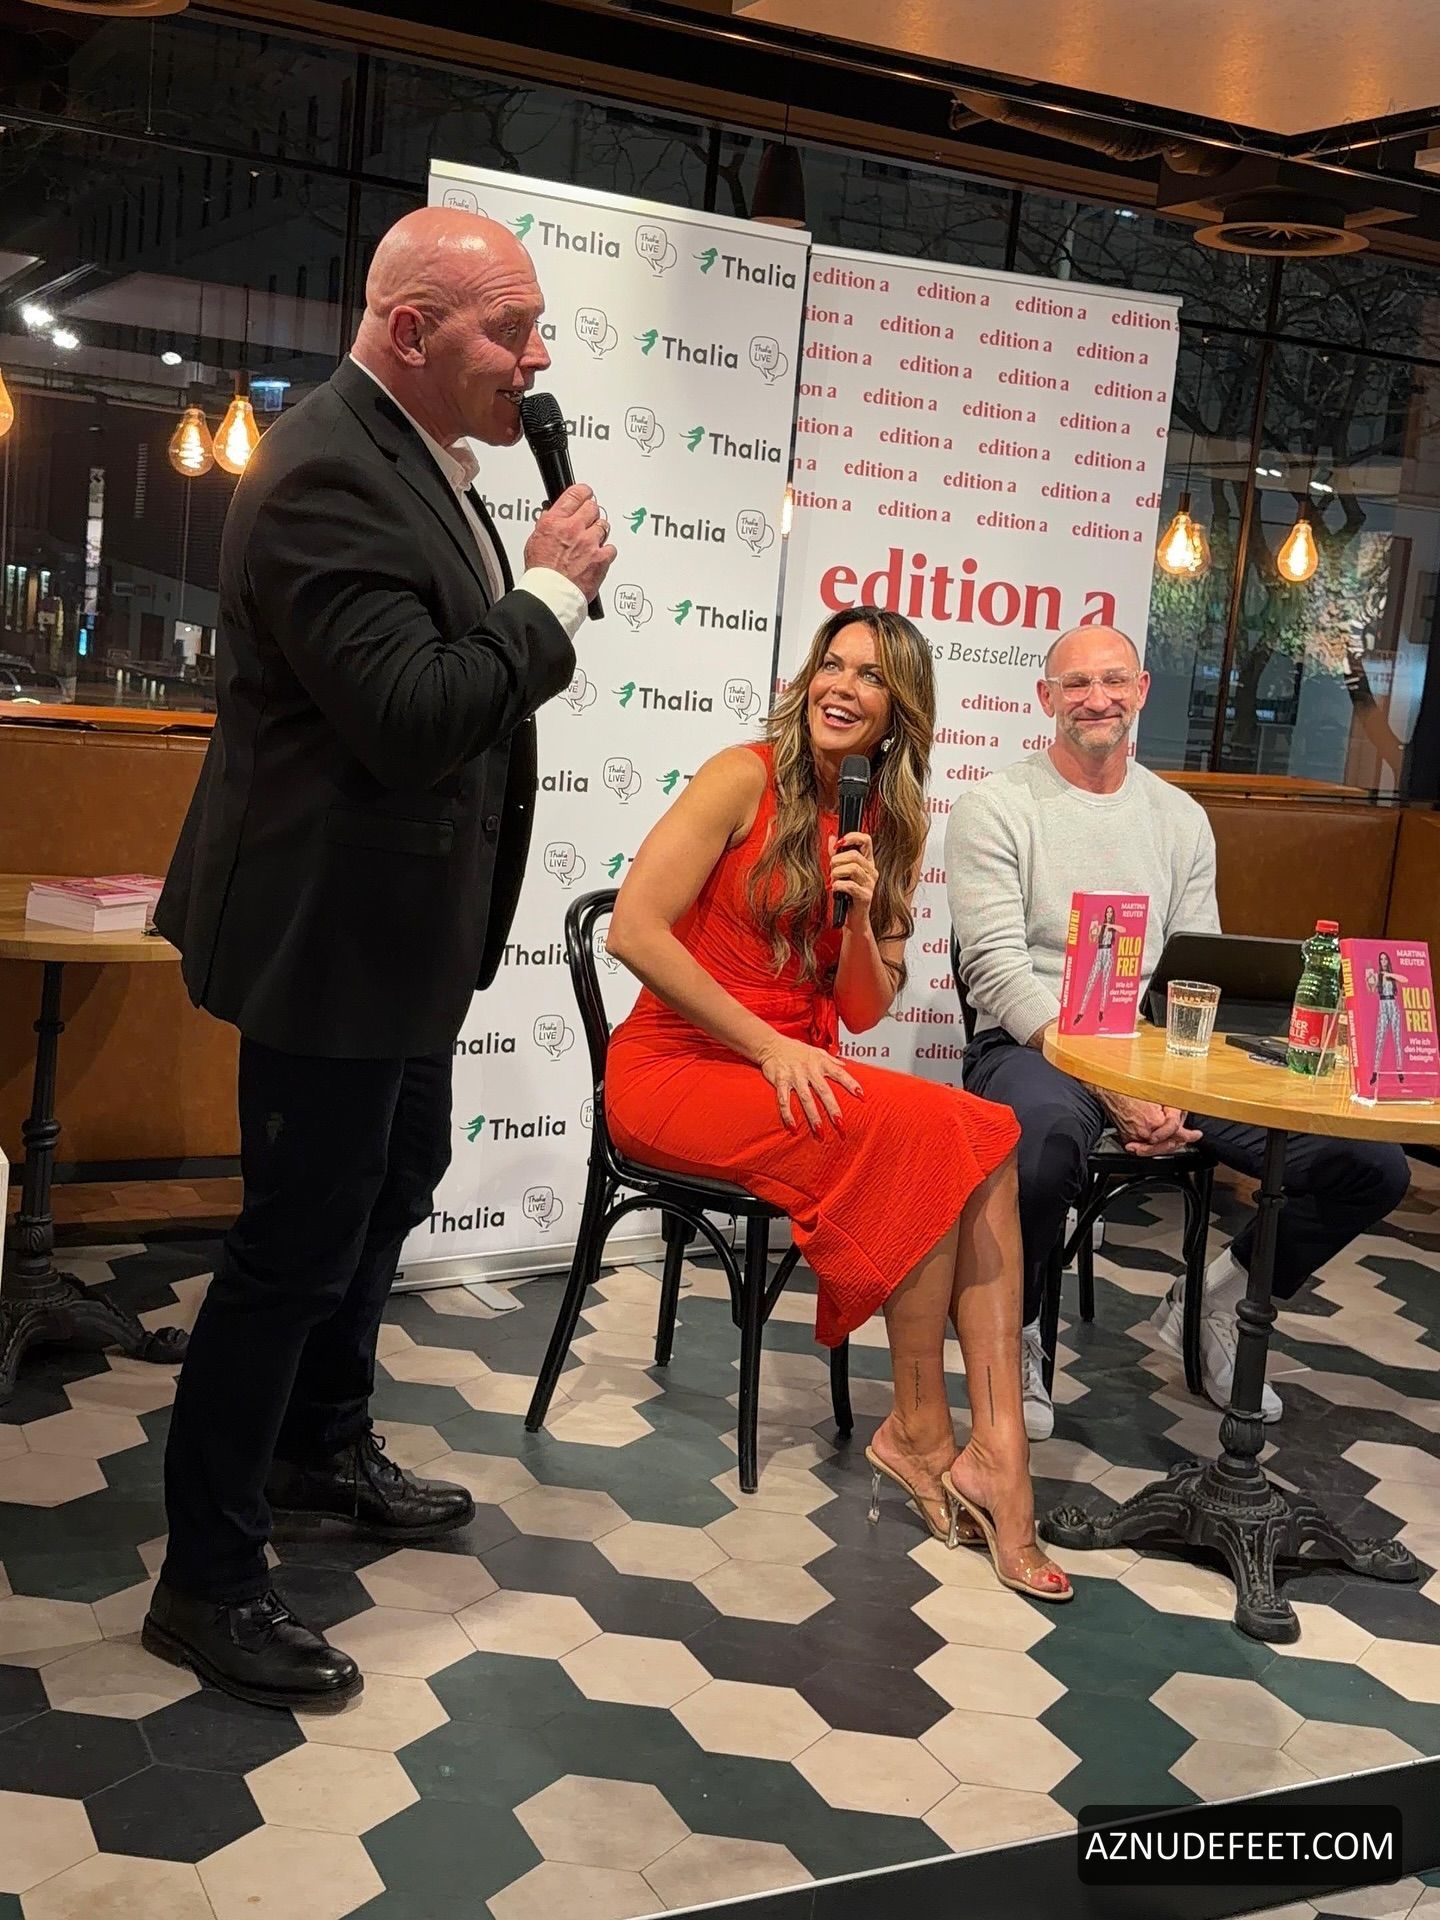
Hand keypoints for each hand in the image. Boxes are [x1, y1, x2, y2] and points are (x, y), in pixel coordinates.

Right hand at [523, 483, 615, 601]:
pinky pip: (611, 548)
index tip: (586, 493)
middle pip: (593, 507)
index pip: (575, 494)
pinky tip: (598, 557)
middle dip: (591, 513)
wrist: (551, 593)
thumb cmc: (541, 573)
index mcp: (555, 521)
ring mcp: (590, 543)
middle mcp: (574, 528)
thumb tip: (552, 516)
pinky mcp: (601, 558)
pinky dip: (606, 552)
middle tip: (588, 520)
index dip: (583, 492)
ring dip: (598, 532)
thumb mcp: (535, 540)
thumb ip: (548, 524)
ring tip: (590, 543)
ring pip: (603, 526)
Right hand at [757, 1036, 862, 1134]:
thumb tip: (845, 1066)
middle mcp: (809, 1069)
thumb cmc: (795, 1049)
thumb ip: (831, 1060)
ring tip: (820, 1132)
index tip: (862, 1096)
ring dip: (813, 1116)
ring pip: (806, 1098)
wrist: (771, 1044)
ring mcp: (794, 1076)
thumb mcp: (816, 1051)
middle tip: (840, 1124)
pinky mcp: (780, 1081)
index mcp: (820, 1062)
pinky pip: (784, 1100)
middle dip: (832, 1108)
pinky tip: (793, 1128)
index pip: (839, 1073)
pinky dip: (788, 1114)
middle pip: (823, 1091)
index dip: (851, 1084)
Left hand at [829, 830, 877, 927]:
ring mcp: (870, 884)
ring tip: (833, 881)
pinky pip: (849, 885)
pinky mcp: (865, 896)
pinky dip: (838, 885)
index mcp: (867, 862)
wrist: (852, 918)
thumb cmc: (846, 894)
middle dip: (837, 861)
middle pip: (855, 855)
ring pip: (852, 868)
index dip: (853, 837)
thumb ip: (837, 854)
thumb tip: (832, 837)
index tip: (840, 843)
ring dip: (837, 873)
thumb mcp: (841, 871)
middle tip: (831, 870)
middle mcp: (872, 871)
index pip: (866, 840)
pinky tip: (836, 889)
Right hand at [1098, 1091, 1200, 1157]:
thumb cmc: (1132, 1090)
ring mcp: (1134, 1137)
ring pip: (1155, 1149)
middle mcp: (1143, 1133)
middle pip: (1167, 1145)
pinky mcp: (1126, 1138)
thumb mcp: (1160, 1097)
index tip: (1196, 1135)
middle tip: (1187, 1137)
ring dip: (1166, 1145)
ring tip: (1174, 1141)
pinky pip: (1142, 1147)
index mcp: (1153, 1122)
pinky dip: (1150, 1147)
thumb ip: (1174, 1112)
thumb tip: (1183, 1122)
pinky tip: (1155, 1144)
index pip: (1177, 1134)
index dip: (1189, 1135)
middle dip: (1178, 1141)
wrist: (1111, 1091)